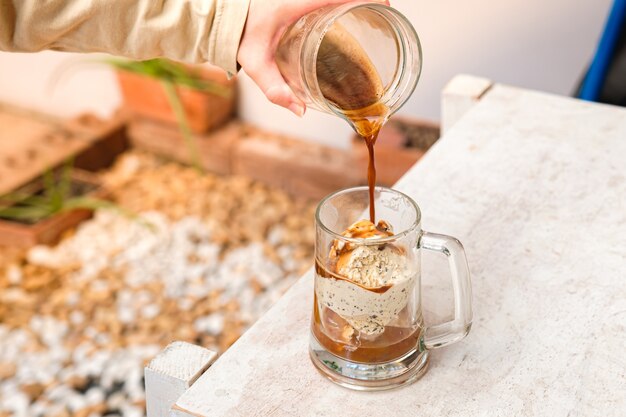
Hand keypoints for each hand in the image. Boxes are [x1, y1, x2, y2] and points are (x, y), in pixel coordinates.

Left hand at [238, 0, 389, 116]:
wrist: (230, 16)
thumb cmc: (243, 35)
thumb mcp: (255, 62)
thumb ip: (274, 88)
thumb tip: (301, 110)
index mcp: (298, 1)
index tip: (385, 4)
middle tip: (386, 13)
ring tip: (378, 13)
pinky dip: (348, 0)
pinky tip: (358, 12)